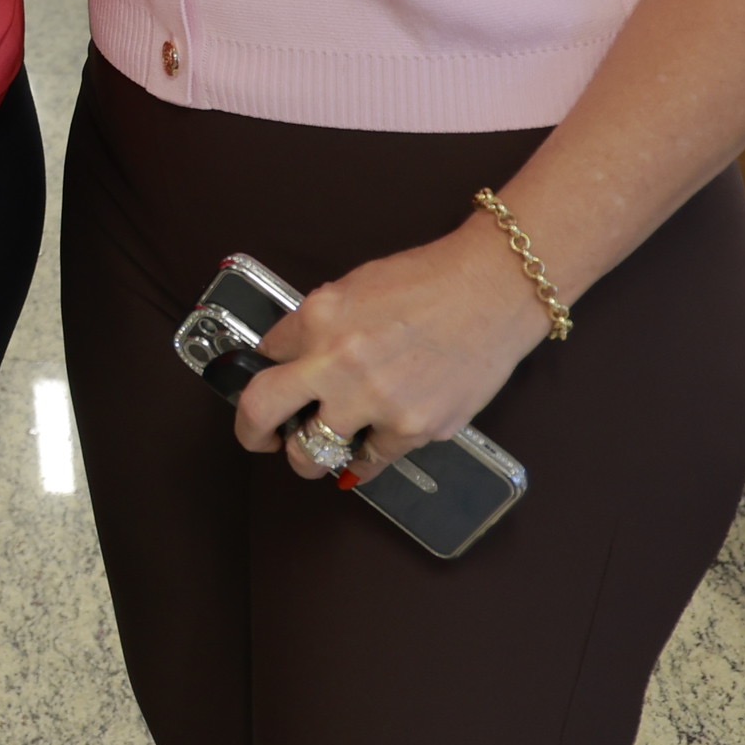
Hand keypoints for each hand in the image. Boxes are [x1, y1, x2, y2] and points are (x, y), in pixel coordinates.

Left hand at [235, 224, 547, 483]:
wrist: (492, 291)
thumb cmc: (429, 281)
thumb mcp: (356, 285)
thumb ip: (319, 322)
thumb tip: (292, 354)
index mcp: (318, 318)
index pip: (265, 355)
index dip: (264, 369)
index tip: (270, 380)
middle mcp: (338, 362)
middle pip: (261, 412)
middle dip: (252, 432)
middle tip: (261, 439)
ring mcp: (375, 400)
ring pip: (312, 453)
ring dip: (309, 456)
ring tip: (318, 449)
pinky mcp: (412, 429)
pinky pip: (368, 463)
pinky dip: (360, 461)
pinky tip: (363, 449)